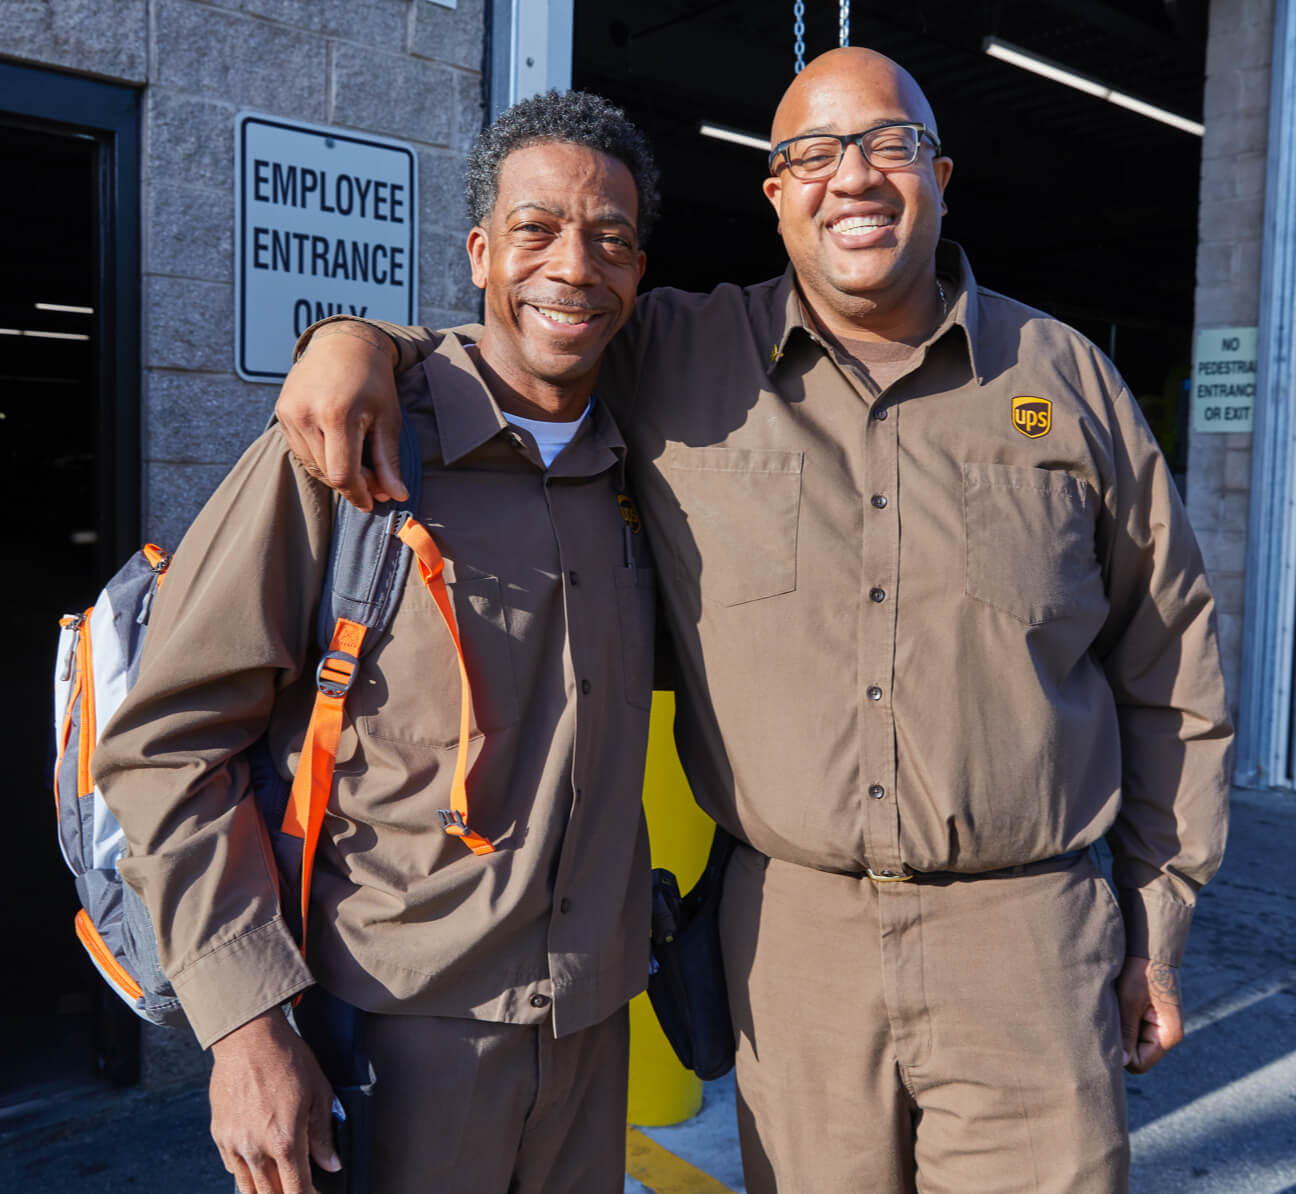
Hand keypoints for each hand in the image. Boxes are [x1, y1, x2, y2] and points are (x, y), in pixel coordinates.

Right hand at [209, 1008, 340, 1193]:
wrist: (248, 1038)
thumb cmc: (288, 1060)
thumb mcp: (319, 1091)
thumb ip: (323, 1134)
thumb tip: (332, 1165)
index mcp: (285, 1141)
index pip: (296, 1189)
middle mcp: (255, 1149)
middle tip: (299, 1187)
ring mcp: (233, 1144)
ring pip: (248, 1187)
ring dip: (265, 1190)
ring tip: (280, 1182)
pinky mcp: (218, 1135)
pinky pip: (232, 1168)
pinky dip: (246, 1174)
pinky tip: (259, 1166)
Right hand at [275, 321, 406, 511]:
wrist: (343, 343)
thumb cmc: (372, 381)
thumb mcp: (387, 419)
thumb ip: (388, 460)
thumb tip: (397, 496)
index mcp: (336, 415)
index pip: (342, 474)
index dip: (359, 494)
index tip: (373, 501)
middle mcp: (306, 414)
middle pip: (327, 472)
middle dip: (352, 483)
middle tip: (374, 481)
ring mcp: (289, 413)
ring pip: (312, 465)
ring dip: (335, 472)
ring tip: (358, 462)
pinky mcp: (281, 413)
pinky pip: (301, 451)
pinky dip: (320, 458)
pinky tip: (338, 448)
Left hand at [1116, 957, 1183, 1073]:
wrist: (1150, 948)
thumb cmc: (1140, 971)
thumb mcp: (1129, 1002)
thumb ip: (1126, 1033)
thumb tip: (1120, 1063)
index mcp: (1169, 1035)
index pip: (1139, 1063)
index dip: (1122, 1055)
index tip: (1107, 1035)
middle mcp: (1167, 1035)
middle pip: (1136, 1055)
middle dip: (1121, 1042)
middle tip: (1109, 1020)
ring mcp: (1160, 1027)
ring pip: (1133, 1043)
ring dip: (1122, 1030)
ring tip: (1115, 1009)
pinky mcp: (1152, 1018)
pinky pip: (1133, 1030)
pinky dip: (1124, 1022)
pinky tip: (1118, 1006)